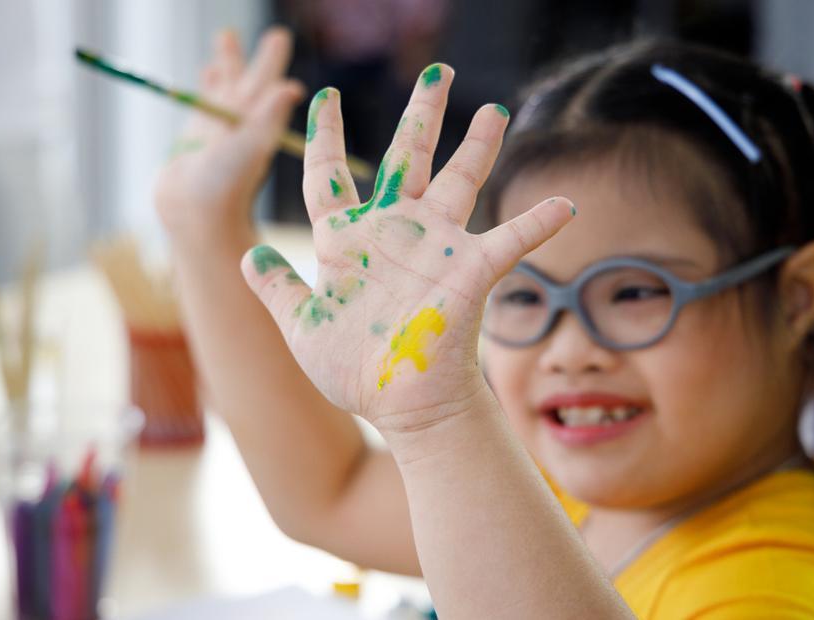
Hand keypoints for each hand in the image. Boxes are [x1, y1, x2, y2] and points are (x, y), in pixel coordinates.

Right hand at [155, 27, 303, 244]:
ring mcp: (219, 128)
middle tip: (276, 33)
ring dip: (227, 62)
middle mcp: (242, 123)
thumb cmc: (224, 185)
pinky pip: (202, 102)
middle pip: (253, 79)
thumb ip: (267, 118)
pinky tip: (207, 71)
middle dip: (262, 57)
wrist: (193, 214)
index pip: (270, 83)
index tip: (279, 38)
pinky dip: (206, 84)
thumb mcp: (250, 148)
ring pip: (225, 85)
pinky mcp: (196, 135)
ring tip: (226, 36)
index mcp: (259, 121)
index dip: (272, 62)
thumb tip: (291, 88)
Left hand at [240, 65, 574, 433]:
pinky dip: (536, 223)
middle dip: (422, 114)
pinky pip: (510, 240)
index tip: (322, 97)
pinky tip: (565, 204)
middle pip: (406, 158)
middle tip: (437, 70)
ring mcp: (434, 248)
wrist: (401, 406)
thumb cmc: (353, 371)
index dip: (324, 135)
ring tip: (494, 109)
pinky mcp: (469, 272)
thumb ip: (278, 288)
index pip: (329, 176)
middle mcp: (393, 232)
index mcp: (346, 241)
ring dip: (478, 146)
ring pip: (459, 181)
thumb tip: (248, 252)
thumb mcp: (302, 327)